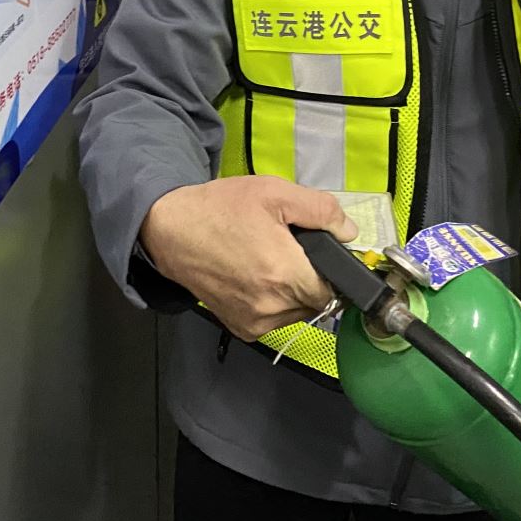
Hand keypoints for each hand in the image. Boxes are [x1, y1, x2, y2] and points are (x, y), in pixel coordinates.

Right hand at [139, 176, 357, 341]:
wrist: (172, 230)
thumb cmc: (221, 208)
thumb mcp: (275, 193)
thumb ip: (321, 210)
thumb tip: (349, 231)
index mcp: (285, 274)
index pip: (335, 288)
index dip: (332, 270)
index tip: (319, 256)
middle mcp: (271, 306)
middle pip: (316, 302)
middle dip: (311, 278)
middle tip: (289, 251)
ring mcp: (254, 321)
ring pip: (297, 313)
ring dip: (293, 293)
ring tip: (271, 262)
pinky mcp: (241, 328)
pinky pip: (274, 320)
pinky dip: (274, 304)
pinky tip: (257, 278)